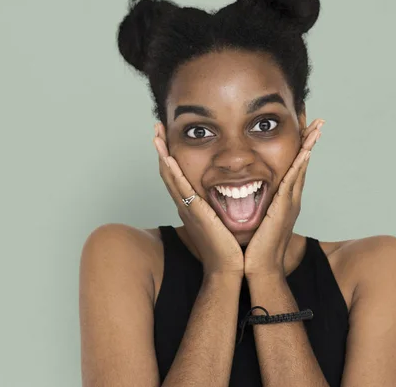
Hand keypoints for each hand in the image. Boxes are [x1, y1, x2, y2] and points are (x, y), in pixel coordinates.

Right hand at [153, 122, 243, 276]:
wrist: (232, 268)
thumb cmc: (231, 247)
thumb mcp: (227, 220)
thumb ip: (226, 206)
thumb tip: (238, 194)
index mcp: (194, 205)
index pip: (179, 175)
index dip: (171, 155)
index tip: (169, 136)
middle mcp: (187, 205)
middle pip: (169, 171)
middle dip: (162, 148)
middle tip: (157, 128)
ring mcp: (188, 208)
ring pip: (170, 176)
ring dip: (162, 154)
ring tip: (156, 134)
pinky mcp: (193, 213)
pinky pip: (179, 188)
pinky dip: (171, 171)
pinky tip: (166, 156)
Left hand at [243, 119, 323, 277]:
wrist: (258, 269)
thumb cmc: (253, 249)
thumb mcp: (254, 221)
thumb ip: (252, 207)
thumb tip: (239, 197)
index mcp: (282, 201)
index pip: (292, 168)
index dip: (299, 149)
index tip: (302, 130)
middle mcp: (290, 199)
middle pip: (302, 164)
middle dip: (309, 142)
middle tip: (317, 121)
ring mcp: (289, 203)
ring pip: (301, 167)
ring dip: (309, 146)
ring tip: (316, 126)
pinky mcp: (284, 208)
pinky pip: (293, 180)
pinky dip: (300, 164)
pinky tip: (305, 149)